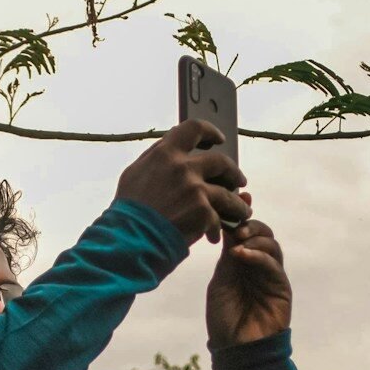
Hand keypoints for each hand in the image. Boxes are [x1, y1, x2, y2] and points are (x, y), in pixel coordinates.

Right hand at [114, 119, 250, 245]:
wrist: (129, 241)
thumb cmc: (128, 211)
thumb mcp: (134, 175)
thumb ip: (154, 158)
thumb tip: (167, 146)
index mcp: (165, 154)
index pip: (194, 128)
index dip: (210, 131)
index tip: (219, 139)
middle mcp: (183, 168)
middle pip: (221, 162)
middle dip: (233, 172)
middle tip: (238, 181)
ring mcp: (195, 190)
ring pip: (229, 194)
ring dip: (237, 204)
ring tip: (241, 213)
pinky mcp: (203, 213)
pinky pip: (219, 219)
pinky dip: (216, 229)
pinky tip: (212, 236)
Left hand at [206, 205, 291, 348]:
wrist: (235, 351)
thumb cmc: (224, 319)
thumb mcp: (221, 280)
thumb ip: (228, 255)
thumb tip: (228, 225)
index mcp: (242, 263)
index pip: (246, 232)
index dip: (242, 215)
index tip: (237, 198)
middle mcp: (259, 267)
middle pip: (263, 234)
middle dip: (251, 224)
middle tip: (236, 226)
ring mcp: (271, 277)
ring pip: (272, 246)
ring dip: (256, 238)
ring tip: (239, 241)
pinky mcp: (281, 289)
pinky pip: (273, 265)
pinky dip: (258, 256)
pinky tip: (242, 255)